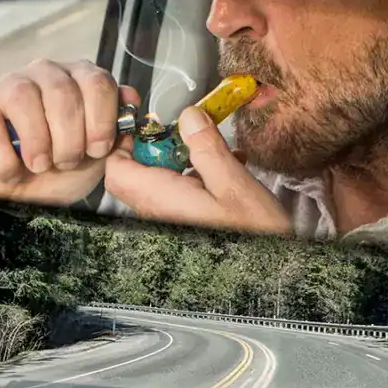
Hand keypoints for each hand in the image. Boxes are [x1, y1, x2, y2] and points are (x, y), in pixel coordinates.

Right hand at [0, 58, 139, 204]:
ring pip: (25, 98)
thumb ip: (120, 126)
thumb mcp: (100, 152)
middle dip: (70, 137)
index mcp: (81, 78)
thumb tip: (130, 99)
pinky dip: (5, 156)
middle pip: (64, 92)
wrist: (26, 193)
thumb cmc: (62, 165)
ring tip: (41, 165)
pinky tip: (14, 170)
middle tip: (67, 161)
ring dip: (38, 142)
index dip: (101, 119)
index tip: (98, 149)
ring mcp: (11, 84)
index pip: (98, 82)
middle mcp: (47, 72)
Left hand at [103, 105, 290, 235]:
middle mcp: (160, 214)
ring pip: (159, 181)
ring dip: (183, 159)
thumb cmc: (255, 235)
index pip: (116, 171)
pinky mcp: (188, 224)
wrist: (270, 270)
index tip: (149, 125)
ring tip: (216, 150)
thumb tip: (188, 117)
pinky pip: (179, 193)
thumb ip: (207, 149)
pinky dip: (196, 175)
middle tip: (188, 133)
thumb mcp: (235, 186)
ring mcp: (172, 221)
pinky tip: (227, 167)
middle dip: (160, 147)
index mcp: (163, 202)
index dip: (124, 143)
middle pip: (136, 173)